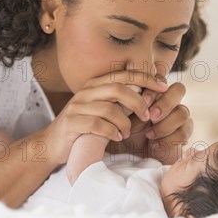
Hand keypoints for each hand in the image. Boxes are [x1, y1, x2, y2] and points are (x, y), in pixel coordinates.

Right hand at [34, 71, 168, 167]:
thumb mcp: (104, 109)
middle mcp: (86, 91)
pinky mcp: (72, 122)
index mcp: (96, 84)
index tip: (164, 86)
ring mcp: (77, 106)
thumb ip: (122, 100)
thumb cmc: (86, 126)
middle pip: (118, 88)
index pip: (124, 74)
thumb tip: (150, 93)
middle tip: (147, 116)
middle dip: (138, 102)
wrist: (54, 143)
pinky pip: (97, 124)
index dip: (146, 78)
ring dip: (124, 122)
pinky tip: (116, 138)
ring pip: (109, 108)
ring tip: (127, 133)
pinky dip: (111, 131)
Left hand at [107, 82, 192, 164]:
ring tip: (149, 134)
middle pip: (179, 89)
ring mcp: (179, 116)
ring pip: (183, 112)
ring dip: (166, 124)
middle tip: (151, 116)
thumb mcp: (122, 117)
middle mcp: (169, 101)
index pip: (161, 80)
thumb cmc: (126, 132)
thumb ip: (126, 104)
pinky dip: (169, 139)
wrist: (132, 156)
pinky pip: (184, 131)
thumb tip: (128, 94)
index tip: (143, 101)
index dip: (155, 89)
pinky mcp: (183, 133)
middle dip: (165, 103)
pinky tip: (155, 145)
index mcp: (154, 92)